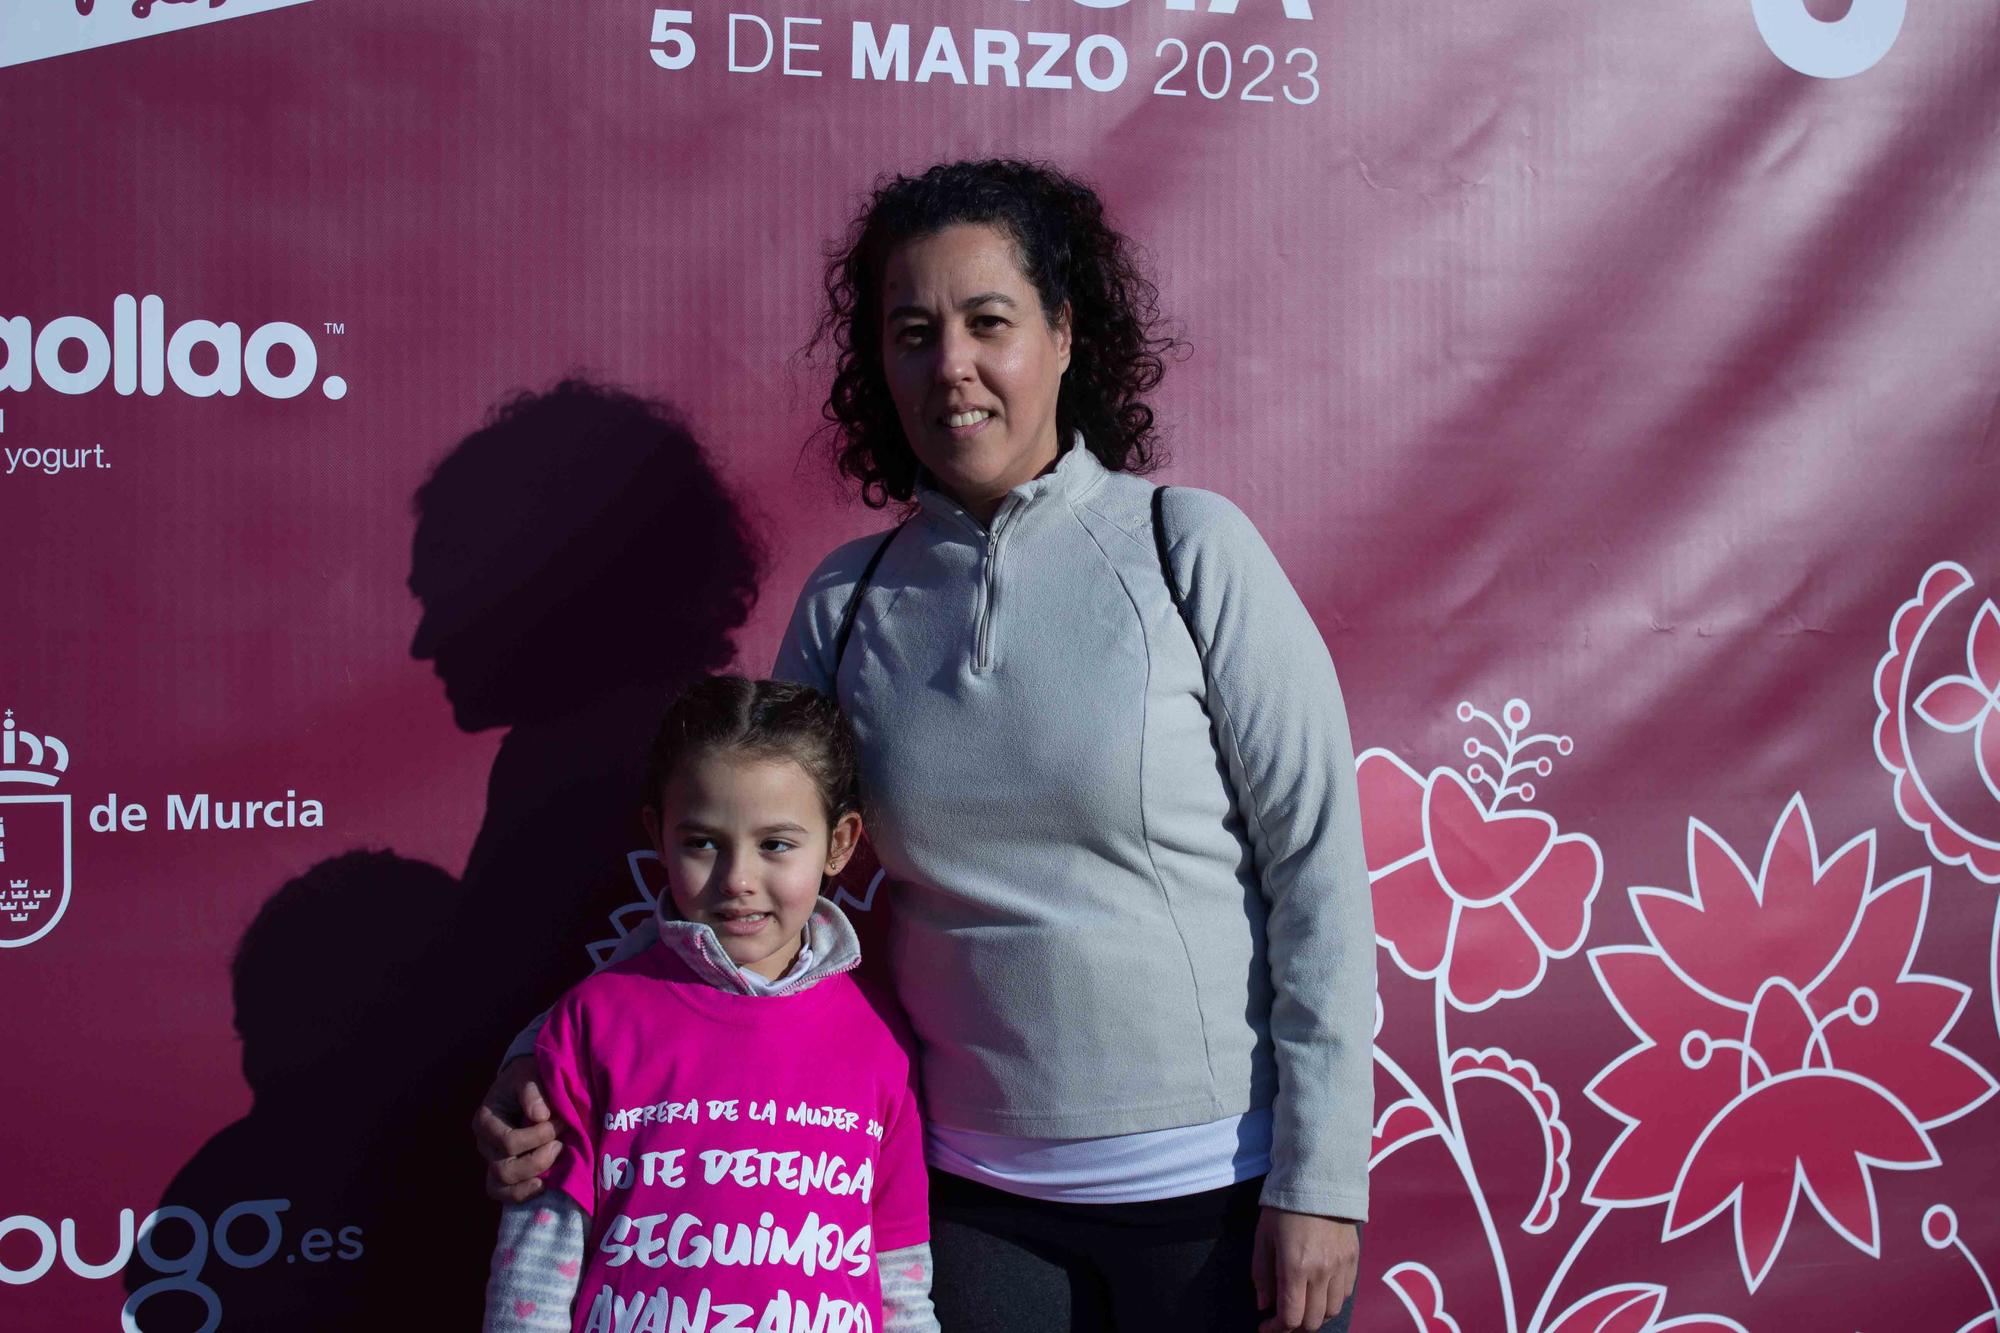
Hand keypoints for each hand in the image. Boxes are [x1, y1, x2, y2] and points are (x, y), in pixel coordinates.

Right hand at [471, 1056, 561, 1202]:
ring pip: (502, 1186)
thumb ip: (532, 1091)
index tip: (561, 1120)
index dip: (539, 1136)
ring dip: (533, 1177)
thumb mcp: (529, 1075)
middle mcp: (485, 1144)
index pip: (509, 1142)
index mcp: (485, 1120)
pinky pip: (505, 1194)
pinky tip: (544, 1186)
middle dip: (538, 1159)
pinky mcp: (505, 1173)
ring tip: (556, 1161)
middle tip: (561, 1143)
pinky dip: (523, 1194)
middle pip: (504, 1170)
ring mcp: (493, 1160)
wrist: (531, 1085)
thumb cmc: (529, 1079)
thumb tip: (540, 1115)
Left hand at [1252, 1207, 1357, 1332]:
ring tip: (1302, 1306)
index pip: (1290, 1317)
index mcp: (1295, 1267)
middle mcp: (1322, 1272)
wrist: (1319, 1179)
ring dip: (1315, 1316)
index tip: (1265, 1327)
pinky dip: (1332, 1301)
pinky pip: (1346, 1294)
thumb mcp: (1263, 1237)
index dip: (1276, 1329)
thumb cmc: (1284, 1207)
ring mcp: (1341, 1267)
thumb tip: (1263, 1305)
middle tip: (1282, 1320)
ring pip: (1332, 1311)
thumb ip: (1262, 1274)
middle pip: (1313, 1321)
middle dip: (1295, 1327)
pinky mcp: (1354, 1260)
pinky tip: (1319, 1292)